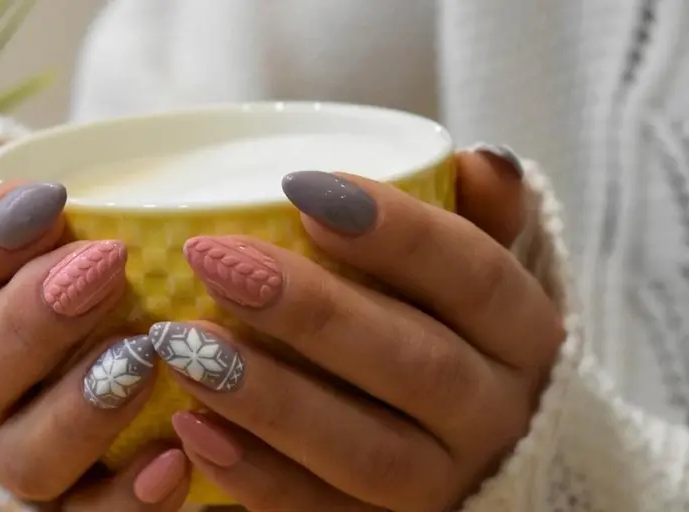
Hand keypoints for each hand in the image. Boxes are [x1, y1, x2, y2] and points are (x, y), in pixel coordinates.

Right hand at [0, 132, 188, 508]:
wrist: (117, 315)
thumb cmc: (64, 242)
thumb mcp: (24, 197)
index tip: (48, 198)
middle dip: (32, 319)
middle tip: (105, 266)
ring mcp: (21, 448)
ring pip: (21, 456)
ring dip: (79, 409)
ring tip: (141, 358)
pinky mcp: (77, 499)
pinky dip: (125, 499)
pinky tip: (173, 460)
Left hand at [152, 148, 562, 510]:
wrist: (483, 454)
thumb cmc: (460, 335)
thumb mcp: (481, 278)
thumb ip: (480, 219)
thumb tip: (478, 162)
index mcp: (524, 335)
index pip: (475, 276)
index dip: (396, 232)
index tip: (301, 189)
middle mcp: (495, 415)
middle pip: (415, 364)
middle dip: (310, 311)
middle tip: (214, 260)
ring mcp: (445, 485)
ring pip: (365, 450)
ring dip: (269, 397)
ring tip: (182, 345)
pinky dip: (257, 477)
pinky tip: (192, 429)